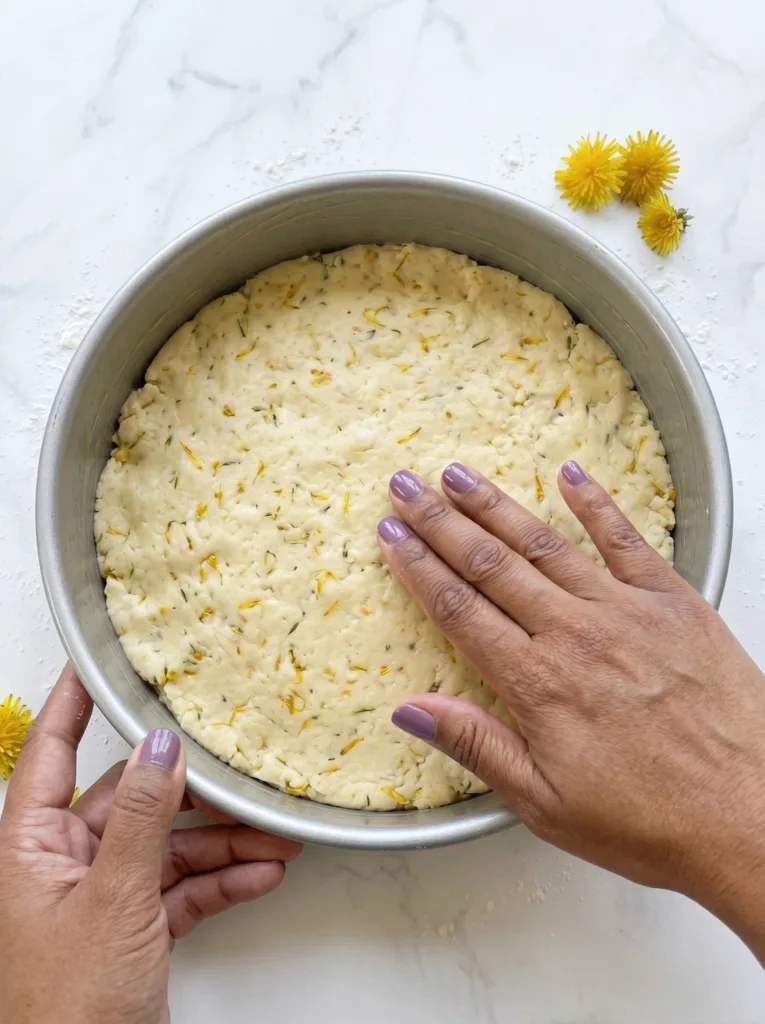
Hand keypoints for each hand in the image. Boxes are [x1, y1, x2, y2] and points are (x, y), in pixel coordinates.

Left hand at [0, 667, 301, 1023]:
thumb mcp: (112, 902)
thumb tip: (159, 749)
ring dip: (221, 842)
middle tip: (235, 770)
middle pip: (130, 802)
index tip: (96, 662)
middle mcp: (62, 866)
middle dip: (191, 794)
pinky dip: (221, 881)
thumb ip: (138, 819)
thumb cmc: (66, 1014)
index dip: (70, 703)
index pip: (49, 753)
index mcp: (29, 849)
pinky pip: (182, 889)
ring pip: (166, 847)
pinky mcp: (133, 930)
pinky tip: (260, 872)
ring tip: (273, 832)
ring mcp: (100, 899)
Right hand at [378, 461, 764, 958]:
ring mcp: (627, 612)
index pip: (459, 609)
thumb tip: (408, 708)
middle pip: (492, 565)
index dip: (418, 567)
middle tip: (406, 484)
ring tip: (458, 474)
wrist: (749, 817)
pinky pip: (628, 542)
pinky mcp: (675, 603)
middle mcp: (575, 634)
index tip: (390, 533)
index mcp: (537, 682)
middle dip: (441, 521)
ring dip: (497, 506)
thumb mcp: (545, 802)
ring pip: (546, 545)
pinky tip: (568, 474)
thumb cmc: (647, 821)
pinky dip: (596, 505)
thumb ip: (476, 745)